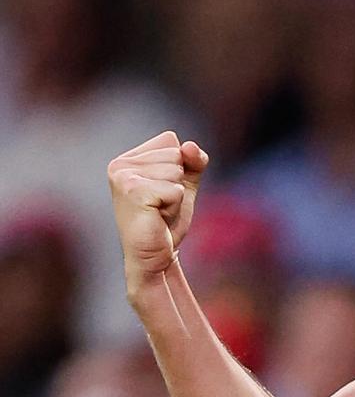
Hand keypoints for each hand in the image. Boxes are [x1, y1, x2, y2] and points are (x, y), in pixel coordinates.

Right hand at [108, 131, 208, 287]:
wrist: (155, 255)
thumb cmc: (166, 220)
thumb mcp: (184, 184)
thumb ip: (193, 160)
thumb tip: (188, 146)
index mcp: (128, 158)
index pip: (171, 141)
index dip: (180, 168)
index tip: (163, 192)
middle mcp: (120, 164)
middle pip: (176, 154)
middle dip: (178, 182)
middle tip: (162, 204)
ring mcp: (124, 177)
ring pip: (176, 170)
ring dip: (176, 195)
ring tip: (159, 210)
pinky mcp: (134, 192)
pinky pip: (175, 189)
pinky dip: (174, 206)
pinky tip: (158, 216)